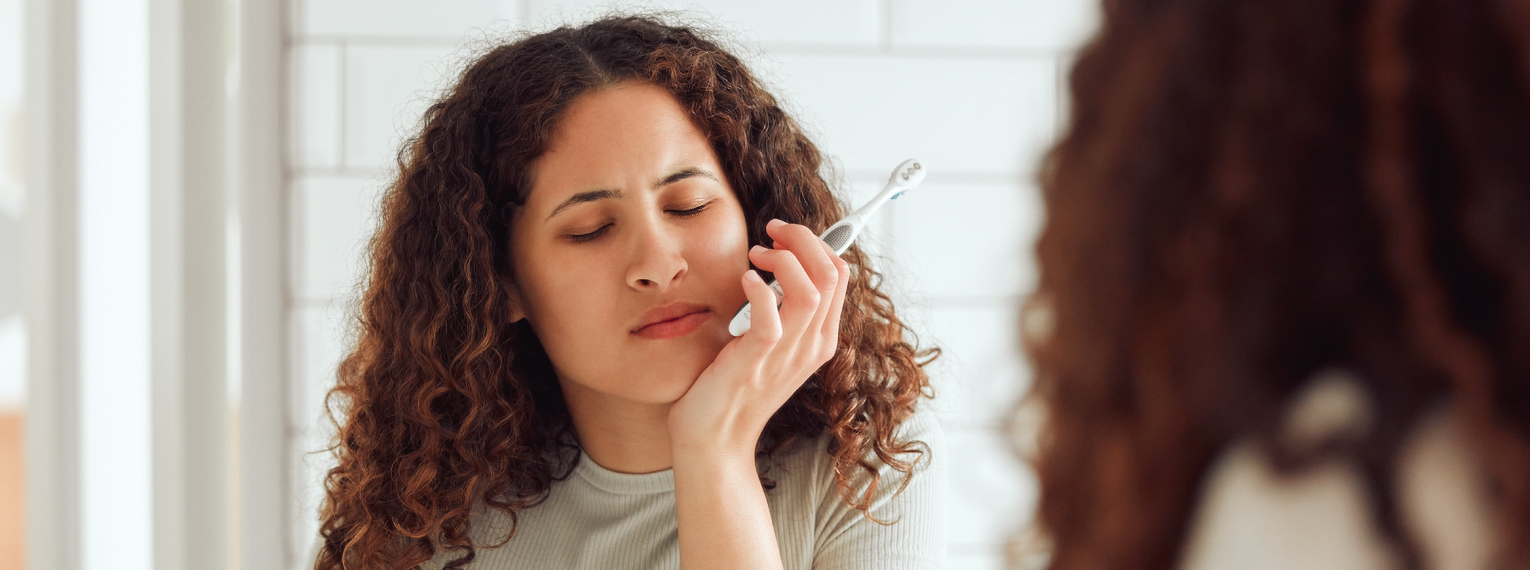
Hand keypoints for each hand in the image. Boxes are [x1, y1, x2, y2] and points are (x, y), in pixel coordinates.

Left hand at [667, 218, 850, 454]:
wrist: (714, 439)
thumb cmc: (734, 386)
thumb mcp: (771, 344)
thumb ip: (782, 310)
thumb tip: (778, 263)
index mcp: (820, 338)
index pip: (839, 275)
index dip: (815, 243)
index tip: (782, 237)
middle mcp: (812, 345)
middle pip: (832, 274)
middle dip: (804, 239)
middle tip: (771, 233)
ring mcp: (788, 355)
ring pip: (812, 289)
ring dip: (784, 259)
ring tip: (756, 256)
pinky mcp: (757, 360)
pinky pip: (771, 317)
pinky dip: (758, 288)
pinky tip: (744, 280)